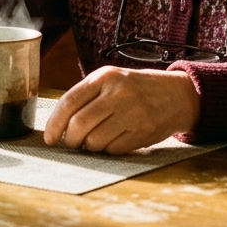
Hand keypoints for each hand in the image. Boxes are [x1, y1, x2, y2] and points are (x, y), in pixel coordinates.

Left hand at [42, 67, 199, 153]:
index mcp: (104, 77)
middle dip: (70, 139)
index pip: (70, 101)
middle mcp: (117, 93)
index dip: (55, 123)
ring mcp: (132, 113)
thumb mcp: (111, 80)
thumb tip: (58, 125)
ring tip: (97, 138)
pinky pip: (113, 149)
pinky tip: (115, 139)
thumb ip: (86, 97)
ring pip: (95, 141)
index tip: (50, 138)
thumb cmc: (135, 89)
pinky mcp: (143, 131)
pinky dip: (108, 149)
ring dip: (90, 146)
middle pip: (79, 124)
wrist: (176, 94)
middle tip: (72, 142)